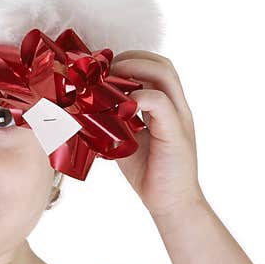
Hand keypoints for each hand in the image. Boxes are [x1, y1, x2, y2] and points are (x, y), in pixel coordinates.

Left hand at [109, 50, 204, 217]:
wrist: (171, 203)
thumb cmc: (149, 172)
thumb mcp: (126, 139)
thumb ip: (114, 120)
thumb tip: (85, 109)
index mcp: (167, 106)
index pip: (154, 67)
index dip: (129, 61)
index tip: (104, 71)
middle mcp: (177, 106)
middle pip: (160, 63)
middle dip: (129, 60)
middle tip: (103, 73)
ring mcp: (179, 117)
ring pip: (163, 73)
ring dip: (132, 71)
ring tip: (108, 84)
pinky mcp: (176, 133)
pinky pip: (160, 101)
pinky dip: (137, 98)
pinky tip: (118, 109)